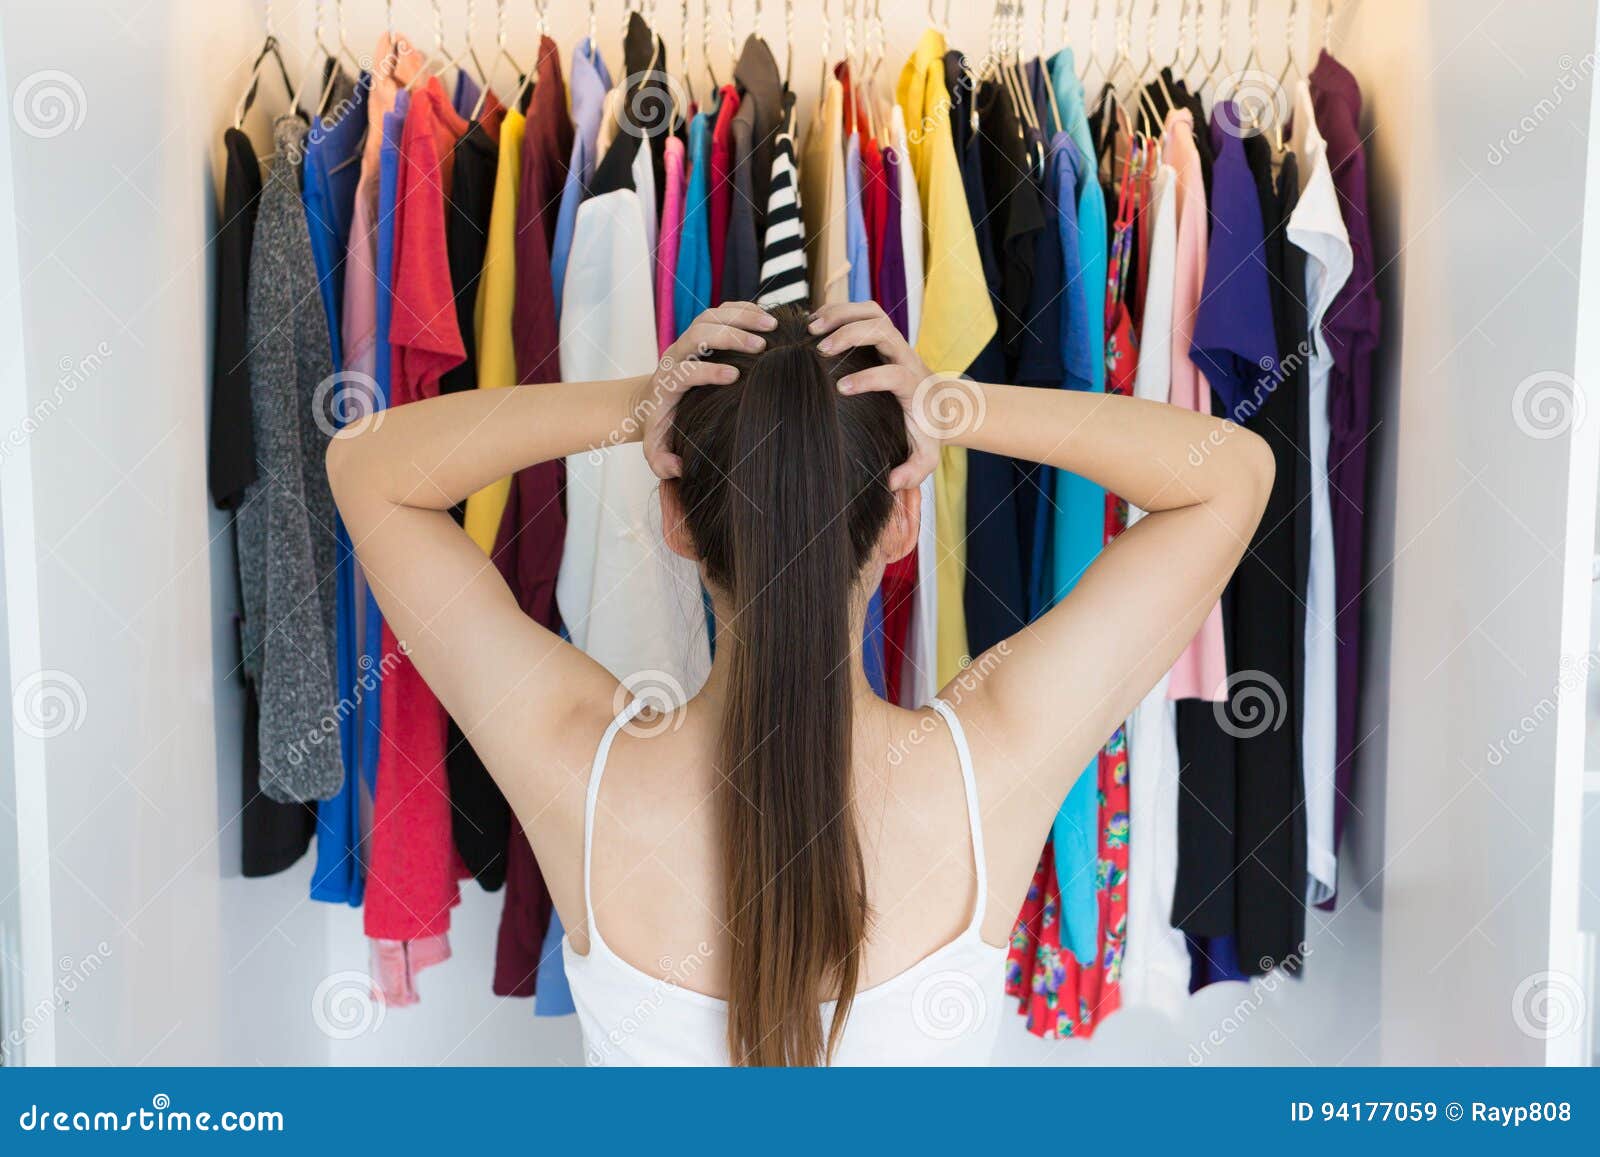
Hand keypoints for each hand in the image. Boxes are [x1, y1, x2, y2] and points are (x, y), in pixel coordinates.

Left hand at [637, 303, 777, 478]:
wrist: (651, 400)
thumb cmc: (662, 424)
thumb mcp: (657, 447)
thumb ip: (662, 461)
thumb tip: (678, 468)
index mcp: (668, 382)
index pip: (685, 369)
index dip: (708, 371)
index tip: (735, 376)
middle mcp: (676, 354)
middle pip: (699, 333)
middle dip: (730, 336)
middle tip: (762, 345)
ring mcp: (688, 338)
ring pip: (712, 316)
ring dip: (742, 317)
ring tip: (772, 326)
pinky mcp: (701, 329)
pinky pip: (722, 311)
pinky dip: (744, 309)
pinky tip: (769, 317)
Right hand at [808, 302, 948, 490]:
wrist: (941, 403)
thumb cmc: (926, 429)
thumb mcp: (926, 455)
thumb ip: (914, 471)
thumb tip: (892, 483)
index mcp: (913, 385)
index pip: (894, 373)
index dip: (869, 378)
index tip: (842, 389)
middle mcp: (905, 356)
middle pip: (882, 329)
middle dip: (850, 335)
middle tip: (819, 349)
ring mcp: (894, 341)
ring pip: (871, 312)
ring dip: (840, 314)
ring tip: (810, 328)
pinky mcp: (883, 333)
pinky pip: (862, 310)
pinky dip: (838, 311)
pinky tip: (812, 323)